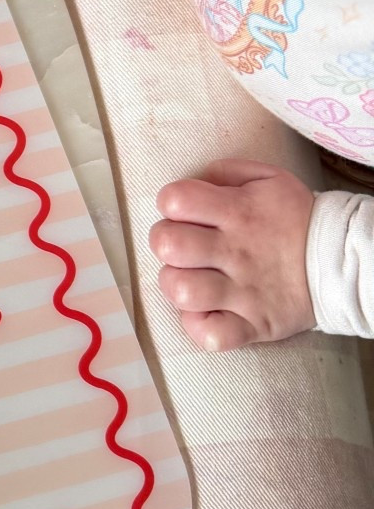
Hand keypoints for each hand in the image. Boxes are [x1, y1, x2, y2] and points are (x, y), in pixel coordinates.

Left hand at [148, 158, 315, 349]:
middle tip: (183, 247)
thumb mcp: (268, 179)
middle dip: (165, 242)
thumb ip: (224, 173)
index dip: (171, 203)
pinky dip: (199, 326)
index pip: (176, 199)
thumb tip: (194, 183)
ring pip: (182, 291)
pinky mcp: (254, 325)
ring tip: (193, 279)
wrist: (343, 261)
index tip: (184, 212)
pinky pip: (210, 335)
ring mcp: (245, 292)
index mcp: (238, 211)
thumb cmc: (295, 218)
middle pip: (168, 244)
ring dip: (178, 284)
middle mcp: (237, 251)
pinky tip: (207, 311)